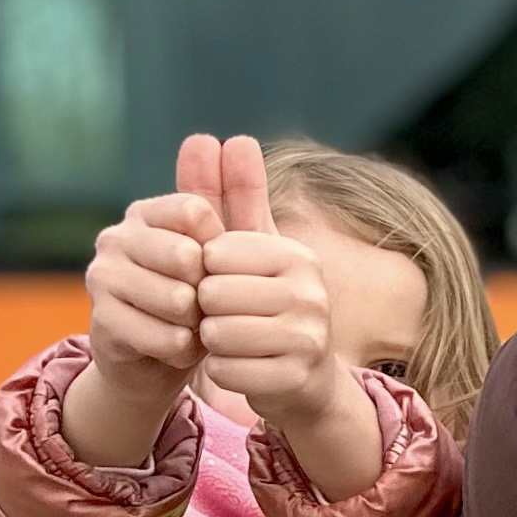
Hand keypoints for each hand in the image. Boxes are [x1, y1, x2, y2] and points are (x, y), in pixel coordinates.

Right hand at [69, 147, 218, 467]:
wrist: (163, 357)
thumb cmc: (202, 295)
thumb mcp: (228, 246)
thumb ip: (236, 196)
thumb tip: (241, 140)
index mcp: (146, 212)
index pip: (193, 209)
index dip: (218, 243)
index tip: (218, 262)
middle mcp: (116, 237)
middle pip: (185, 255)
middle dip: (211, 286)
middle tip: (209, 301)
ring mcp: (102, 277)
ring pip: (177, 298)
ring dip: (201, 320)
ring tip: (197, 324)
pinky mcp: (102, 321)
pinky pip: (165, 334)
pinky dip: (185, 346)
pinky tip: (182, 345)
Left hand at [188, 132, 384, 496]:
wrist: (304, 376)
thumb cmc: (269, 303)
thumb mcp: (254, 247)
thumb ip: (239, 194)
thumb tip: (230, 138)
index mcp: (298, 256)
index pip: (213, 254)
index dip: (205, 272)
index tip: (226, 283)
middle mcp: (311, 293)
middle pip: (213, 294)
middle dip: (206, 310)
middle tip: (229, 316)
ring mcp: (309, 338)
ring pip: (217, 333)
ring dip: (213, 341)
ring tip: (235, 340)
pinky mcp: (296, 378)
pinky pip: (226, 370)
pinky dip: (224, 370)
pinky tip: (244, 365)